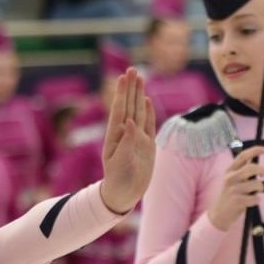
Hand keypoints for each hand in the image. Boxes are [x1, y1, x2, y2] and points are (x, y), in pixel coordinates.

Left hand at [99, 68, 155, 214]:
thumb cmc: (118, 179)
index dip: (122, 94)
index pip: (119, 110)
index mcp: (115, 135)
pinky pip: (148, 125)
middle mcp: (125, 133)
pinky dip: (148, 112)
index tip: (123, 78)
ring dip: (139, 95)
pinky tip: (147, 100)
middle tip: (132, 70)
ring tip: (139, 78)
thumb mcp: (120, 162)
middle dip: (131, 88)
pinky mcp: (146, 145)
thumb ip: (126, 142)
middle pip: (129, 106)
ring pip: (138, 112)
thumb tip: (131, 123)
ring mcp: (137, 138)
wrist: (124, 193)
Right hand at [210, 146, 263, 230]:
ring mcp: (233, 190)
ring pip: (257, 184)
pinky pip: (256, 198)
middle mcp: (230, 178)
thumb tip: (256, 162)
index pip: (243, 156)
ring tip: (255, 193)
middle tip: (263, 175)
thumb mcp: (232, 180)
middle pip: (252, 168)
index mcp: (229, 171)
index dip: (255, 150)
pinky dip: (257, 200)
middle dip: (262, 170)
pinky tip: (251, 202)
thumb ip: (242, 171)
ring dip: (260, 189)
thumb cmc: (231, 195)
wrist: (219, 214)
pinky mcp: (237, 201)